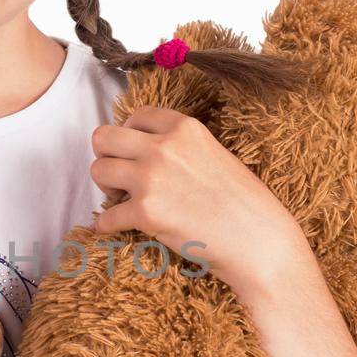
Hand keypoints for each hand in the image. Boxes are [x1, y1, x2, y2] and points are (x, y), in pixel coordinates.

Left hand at [89, 108, 303, 295]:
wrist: (259, 240)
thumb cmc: (245, 203)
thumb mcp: (215, 154)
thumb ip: (182, 146)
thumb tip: (149, 151)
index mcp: (184, 128)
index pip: (136, 115)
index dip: (129, 135)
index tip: (134, 153)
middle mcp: (164, 147)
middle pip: (103, 137)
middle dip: (107, 156)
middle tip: (122, 176)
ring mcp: (152, 178)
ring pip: (97, 170)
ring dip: (105, 187)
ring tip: (124, 200)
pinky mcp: (145, 213)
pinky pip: (105, 216)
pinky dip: (107, 225)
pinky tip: (117, 227)